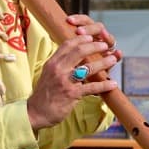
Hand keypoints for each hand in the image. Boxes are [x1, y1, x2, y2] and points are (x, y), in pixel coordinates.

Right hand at [26, 16, 120, 130]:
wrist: (35, 112)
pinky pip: (92, 87)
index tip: (92, 37)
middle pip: (79, 51)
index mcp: (52, 62)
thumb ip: (60, 64)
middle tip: (105, 45)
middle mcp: (58, 69)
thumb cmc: (45, 93)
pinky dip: (104, 85)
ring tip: (113, 59)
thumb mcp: (49, 73)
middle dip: (95, 46)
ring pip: (89, 68)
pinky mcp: (72, 94)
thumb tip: (75, 56)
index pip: (68, 44)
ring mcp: (65, 81)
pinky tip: (113, 83)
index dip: (82, 38)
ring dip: (104, 62)